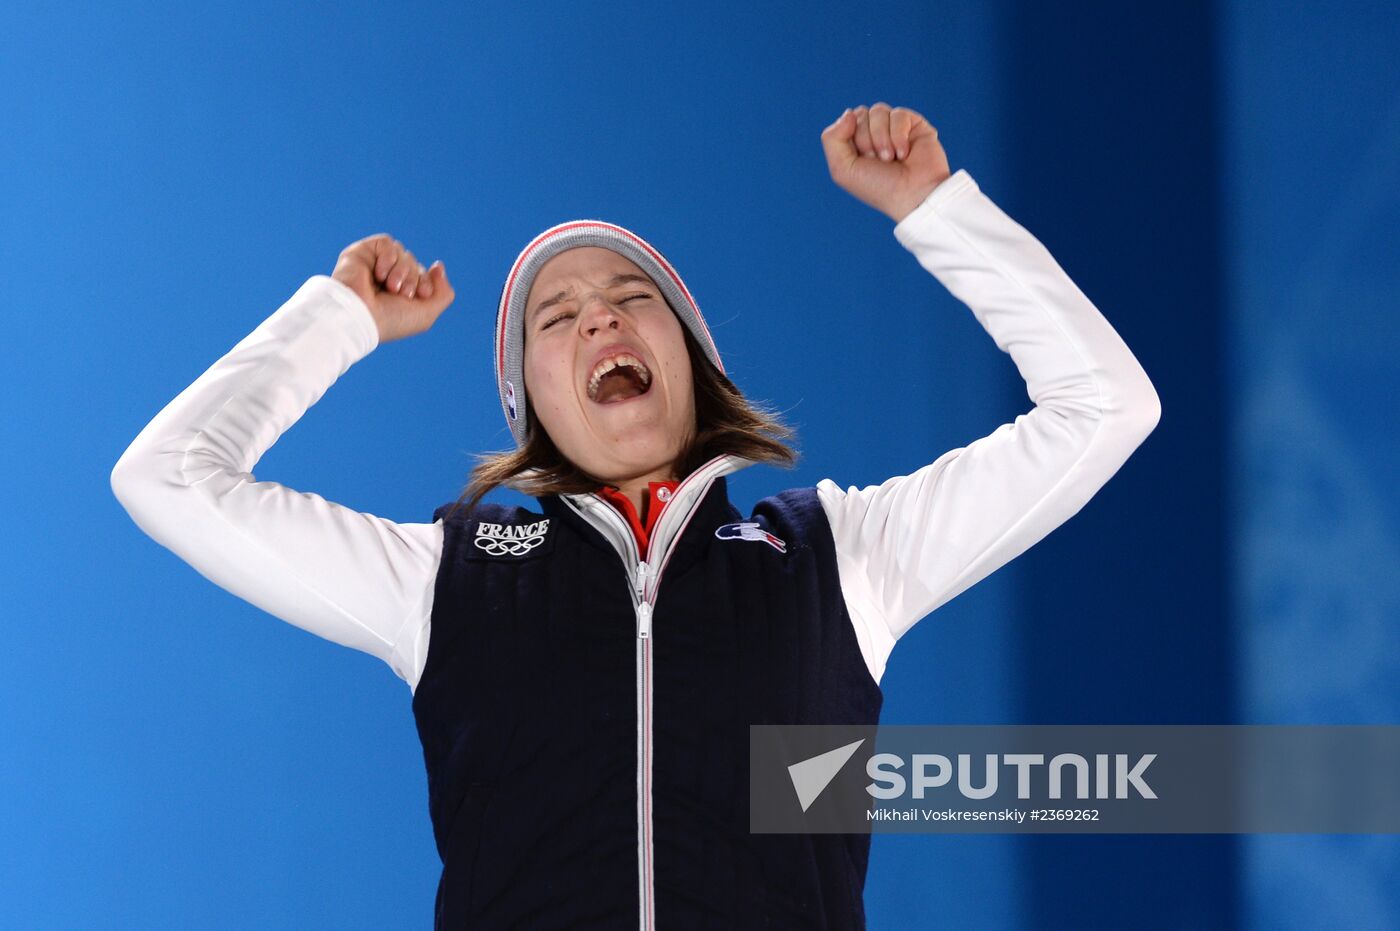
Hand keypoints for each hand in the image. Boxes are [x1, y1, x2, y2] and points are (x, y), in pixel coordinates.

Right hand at [332, 234, 455, 343]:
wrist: (360, 316)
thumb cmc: (391, 320)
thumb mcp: (427, 313)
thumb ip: (443, 293)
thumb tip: (438, 266)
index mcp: (400, 292)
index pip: (423, 275)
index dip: (427, 282)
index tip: (422, 294)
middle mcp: (386, 278)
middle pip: (414, 263)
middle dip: (414, 277)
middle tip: (402, 293)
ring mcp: (374, 264)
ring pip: (403, 252)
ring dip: (402, 270)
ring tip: (390, 286)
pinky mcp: (361, 252)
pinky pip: (387, 243)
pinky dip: (388, 258)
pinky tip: (379, 274)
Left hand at [820, 103, 951, 223]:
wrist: (912, 195)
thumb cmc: (878, 187)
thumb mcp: (842, 169)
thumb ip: (831, 139)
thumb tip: (848, 113)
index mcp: (856, 143)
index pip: (846, 121)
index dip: (850, 138)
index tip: (862, 160)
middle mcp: (875, 134)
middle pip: (860, 114)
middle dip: (866, 140)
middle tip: (878, 161)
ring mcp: (895, 128)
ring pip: (878, 111)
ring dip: (881, 138)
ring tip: (890, 159)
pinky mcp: (914, 124)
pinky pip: (899, 114)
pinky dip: (898, 135)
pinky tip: (904, 153)